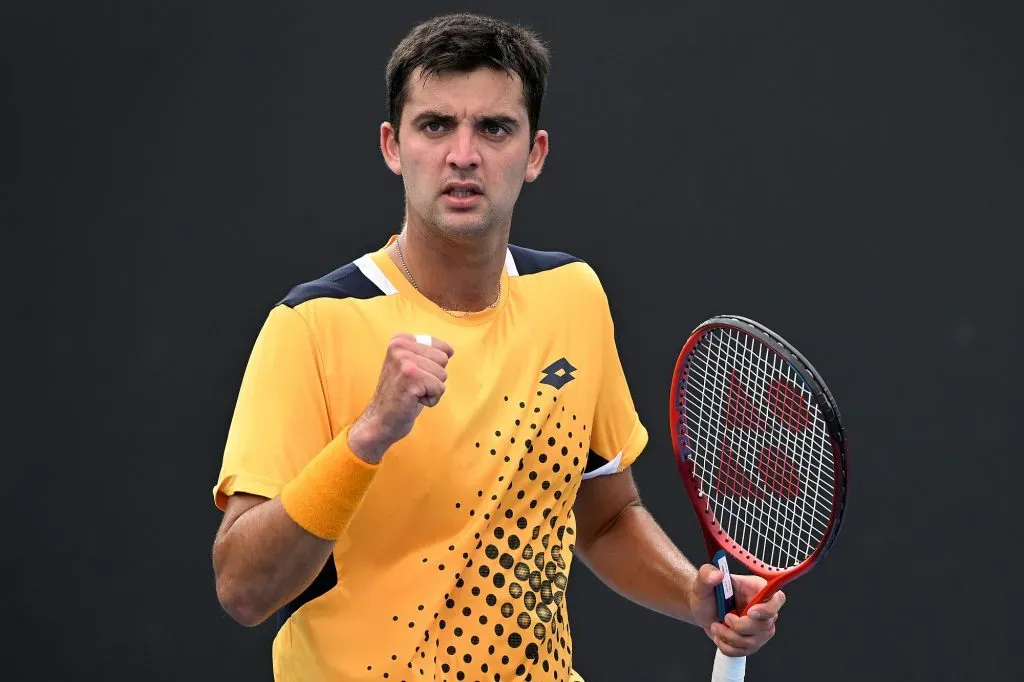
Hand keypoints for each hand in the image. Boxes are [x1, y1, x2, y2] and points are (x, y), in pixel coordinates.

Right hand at [348, 333, 453, 462]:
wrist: (380, 420)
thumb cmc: (401, 395)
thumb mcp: (412, 366)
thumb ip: (426, 354)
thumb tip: (450, 350)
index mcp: (400, 339)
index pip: (443, 348)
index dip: (434, 367)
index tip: (415, 376)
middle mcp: (400, 345)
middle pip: (443, 360)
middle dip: (434, 378)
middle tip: (412, 386)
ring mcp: (404, 360)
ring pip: (442, 375)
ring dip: (431, 389)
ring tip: (412, 393)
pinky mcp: (410, 377)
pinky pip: (439, 388)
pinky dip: (431, 400)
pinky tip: (413, 400)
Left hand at [688, 564, 785, 656]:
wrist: (702, 610)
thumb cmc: (707, 594)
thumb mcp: (702, 582)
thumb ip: (706, 575)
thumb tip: (717, 575)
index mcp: (757, 588)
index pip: (777, 599)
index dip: (768, 609)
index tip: (750, 613)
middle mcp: (763, 608)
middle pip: (765, 625)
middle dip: (740, 626)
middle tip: (725, 618)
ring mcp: (760, 627)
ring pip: (753, 641)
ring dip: (730, 637)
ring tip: (716, 627)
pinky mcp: (753, 641)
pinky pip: (745, 651)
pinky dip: (728, 647)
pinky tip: (719, 637)